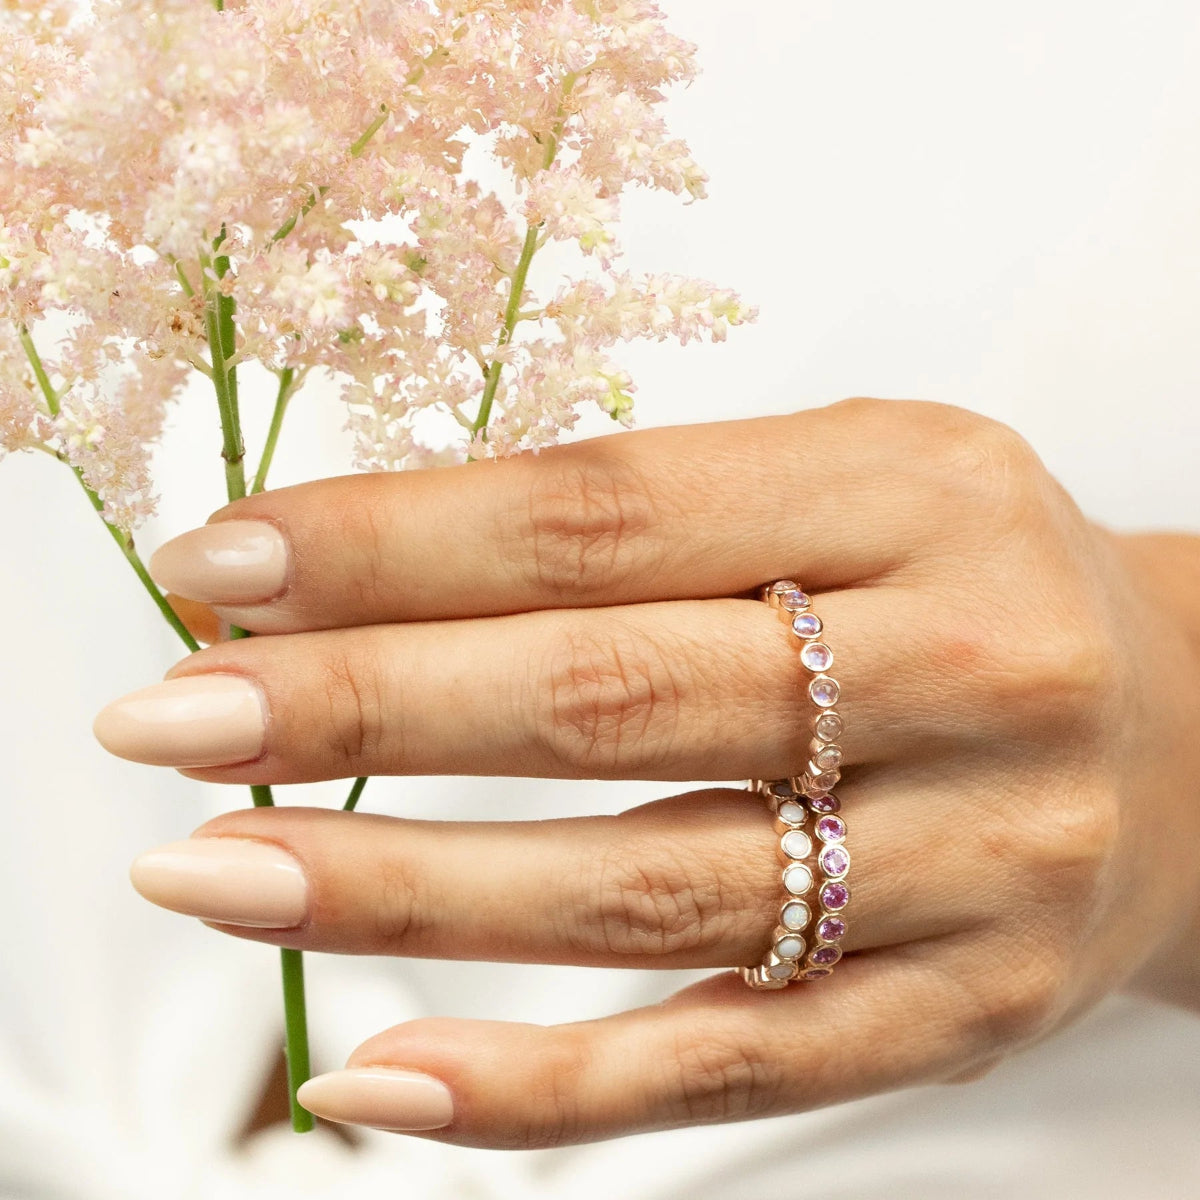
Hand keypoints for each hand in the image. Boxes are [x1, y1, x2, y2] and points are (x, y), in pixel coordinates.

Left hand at [95, 398, 1199, 1147]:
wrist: (1184, 734)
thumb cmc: (970, 584)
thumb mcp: (850, 483)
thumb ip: (648, 525)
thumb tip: (374, 578)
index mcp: (916, 495)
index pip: (607, 515)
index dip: (397, 540)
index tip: (225, 566)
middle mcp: (959, 669)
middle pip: (607, 695)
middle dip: (361, 708)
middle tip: (173, 721)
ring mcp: (969, 859)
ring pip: (639, 892)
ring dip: (399, 893)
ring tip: (214, 874)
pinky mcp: (950, 1008)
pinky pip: (726, 1066)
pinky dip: (539, 1090)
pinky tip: (376, 1081)